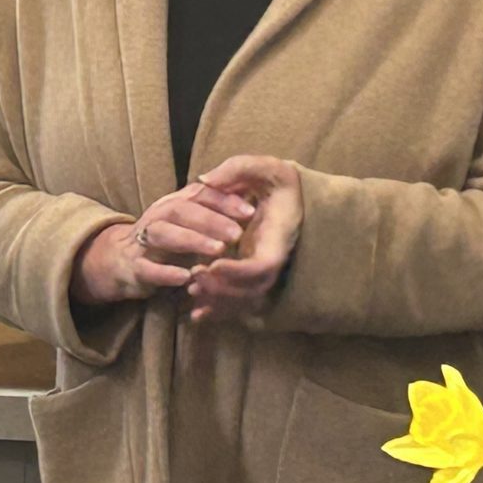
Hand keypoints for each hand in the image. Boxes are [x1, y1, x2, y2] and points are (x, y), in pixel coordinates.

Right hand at [69, 180, 255, 304]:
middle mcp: (157, 218)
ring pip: (163, 234)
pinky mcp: (134, 267)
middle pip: (180, 210)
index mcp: (173, 205)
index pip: (198, 194)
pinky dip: (165, 272)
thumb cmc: (165, 241)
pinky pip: (147, 268)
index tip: (251, 210)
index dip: (224, 200)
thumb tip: (248, 196)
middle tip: (237, 233)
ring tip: (218, 250)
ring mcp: (143, 242)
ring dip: (191, 240)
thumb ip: (212, 211)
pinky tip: (185, 277)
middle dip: (210, 220)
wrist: (119, 261)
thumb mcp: (186, 222)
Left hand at [186, 155, 302, 325]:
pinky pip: (240, 300)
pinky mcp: (253, 274)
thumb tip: (205, 180)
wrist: (291, 194)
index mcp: (279, 238)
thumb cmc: (277, 179)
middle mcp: (274, 259)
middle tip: (194, 277)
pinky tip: (196, 316)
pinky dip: (220, 310)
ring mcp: (265, 269)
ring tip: (191, 292)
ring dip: (220, 302)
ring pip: (246, 300)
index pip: (263, 265)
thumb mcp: (264, 166)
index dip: (238, 271)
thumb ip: (238, 169)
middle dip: (224, 289)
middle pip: (254, 289)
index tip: (212, 266)